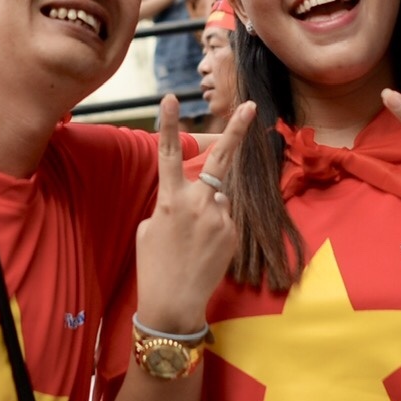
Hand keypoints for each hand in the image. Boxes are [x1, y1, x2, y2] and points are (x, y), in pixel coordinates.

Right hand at [134, 96, 254, 332]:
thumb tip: (194, 196)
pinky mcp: (233, 233)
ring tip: (194, 241)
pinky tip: (204, 250)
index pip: (170, 154)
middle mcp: (198, 203)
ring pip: (219, 198)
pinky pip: (225, 218)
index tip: (171, 98)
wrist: (174, 302)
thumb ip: (172, 203)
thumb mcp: (149, 228)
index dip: (170, 124)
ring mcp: (219, 218)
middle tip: (251, 106)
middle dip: (237, 129)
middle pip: (220, 159)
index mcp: (170, 199)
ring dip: (209, 209)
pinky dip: (216, 228)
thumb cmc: (154, 265)